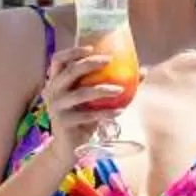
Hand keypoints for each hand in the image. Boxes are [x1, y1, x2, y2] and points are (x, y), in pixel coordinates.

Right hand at [29, 39, 122, 174]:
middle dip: (90, 63)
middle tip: (109, 60)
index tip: (91, 47)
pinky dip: (105, 112)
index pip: (58, 59)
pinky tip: (119, 111)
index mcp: (56, 81)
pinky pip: (88, 115)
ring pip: (81, 93)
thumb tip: (143, 71)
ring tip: (121, 90)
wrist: (68, 147)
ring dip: (103, 89)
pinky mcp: (64, 122)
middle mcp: (52, 91)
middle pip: (70, 71)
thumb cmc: (82, 117)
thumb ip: (111, 83)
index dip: (73, 51)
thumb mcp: (93, 99)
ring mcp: (56, 107)